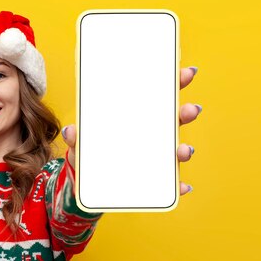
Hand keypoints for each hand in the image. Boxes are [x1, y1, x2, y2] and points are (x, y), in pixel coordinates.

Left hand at [61, 66, 201, 195]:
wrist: (86, 186)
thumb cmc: (88, 155)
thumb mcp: (79, 145)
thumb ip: (75, 138)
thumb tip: (70, 131)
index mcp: (137, 119)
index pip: (159, 96)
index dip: (174, 83)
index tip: (185, 73)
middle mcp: (151, 136)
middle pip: (174, 121)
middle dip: (185, 113)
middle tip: (190, 110)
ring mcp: (155, 158)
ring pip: (175, 150)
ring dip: (183, 150)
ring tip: (182, 150)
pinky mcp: (154, 182)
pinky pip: (170, 183)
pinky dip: (177, 186)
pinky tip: (181, 187)